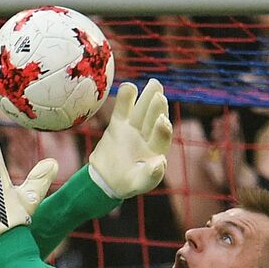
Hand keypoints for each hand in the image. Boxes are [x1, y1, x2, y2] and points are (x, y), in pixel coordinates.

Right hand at [87, 79, 172, 199]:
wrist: (106, 179)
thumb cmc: (127, 184)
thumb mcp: (140, 184)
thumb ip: (151, 175)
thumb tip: (161, 162)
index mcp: (156, 150)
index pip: (161, 137)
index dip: (163, 129)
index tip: (163, 121)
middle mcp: (147, 136)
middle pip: (153, 120)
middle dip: (157, 108)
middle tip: (159, 96)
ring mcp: (133, 128)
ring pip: (141, 110)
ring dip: (147, 97)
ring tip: (154, 83)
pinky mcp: (119, 123)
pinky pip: (123, 108)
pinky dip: (126, 97)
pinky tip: (129, 86)